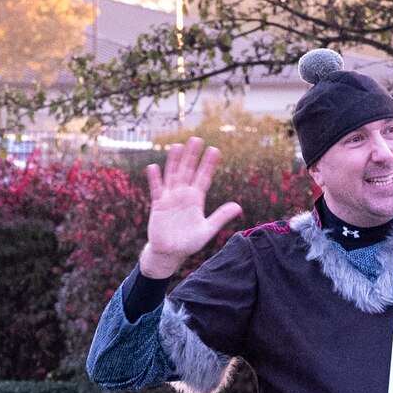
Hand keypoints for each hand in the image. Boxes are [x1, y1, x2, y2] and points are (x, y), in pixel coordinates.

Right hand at [140, 138, 244, 279]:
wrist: (170, 253)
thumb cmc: (189, 243)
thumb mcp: (207, 230)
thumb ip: (220, 217)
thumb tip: (238, 206)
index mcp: (196, 199)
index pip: (204, 178)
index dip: (209, 164)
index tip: (215, 150)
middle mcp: (183, 194)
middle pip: (188, 171)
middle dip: (192, 156)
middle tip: (197, 139)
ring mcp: (170, 197)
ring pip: (173, 175)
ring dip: (175, 161)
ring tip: (178, 146)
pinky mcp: (158, 204)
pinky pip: (156, 189)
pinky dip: (155, 179)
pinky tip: (153, 167)